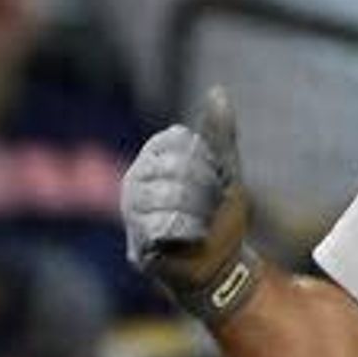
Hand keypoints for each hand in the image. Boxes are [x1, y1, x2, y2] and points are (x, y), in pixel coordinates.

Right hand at [121, 88, 259, 320]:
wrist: (222, 265)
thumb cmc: (220, 215)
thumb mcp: (226, 169)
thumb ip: (220, 134)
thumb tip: (218, 91)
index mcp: (155, 155)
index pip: (181, 143)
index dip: (206, 163)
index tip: (212, 180)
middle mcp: (135, 178)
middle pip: (177, 171)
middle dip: (204, 192)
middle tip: (208, 209)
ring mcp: (131, 212)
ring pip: (171, 200)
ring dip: (199, 216)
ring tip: (199, 226)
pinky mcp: (137, 245)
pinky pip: (165, 228)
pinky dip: (188, 237)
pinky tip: (190, 242)